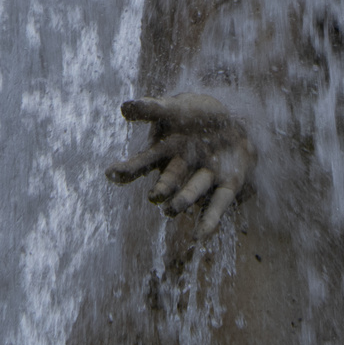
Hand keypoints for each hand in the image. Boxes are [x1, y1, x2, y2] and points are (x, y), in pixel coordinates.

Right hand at [105, 93, 254, 237]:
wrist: (233, 124)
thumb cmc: (196, 115)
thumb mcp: (174, 107)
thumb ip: (152, 108)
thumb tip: (124, 108)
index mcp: (165, 150)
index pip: (143, 161)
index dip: (127, 169)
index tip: (110, 174)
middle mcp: (181, 168)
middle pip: (169, 179)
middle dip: (162, 188)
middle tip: (155, 196)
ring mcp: (204, 177)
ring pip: (192, 191)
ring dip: (183, 200)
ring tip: (171, 209)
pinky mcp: (227, 185)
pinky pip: (218, 203)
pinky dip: (209, 220)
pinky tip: (201, 236)